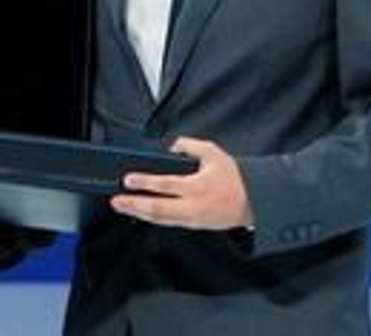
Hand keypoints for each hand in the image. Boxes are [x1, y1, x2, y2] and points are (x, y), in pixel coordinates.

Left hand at [110, 136, 253, 229]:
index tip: (128, 180)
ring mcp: (193, 219)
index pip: (165, 185)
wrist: (254, 202)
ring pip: (161, 219)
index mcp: (197, 186)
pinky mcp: (194, 225)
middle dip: (134, 204)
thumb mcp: (213, 152)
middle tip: (116, 200)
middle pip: (157, 208)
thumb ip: (189, 146)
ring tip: (123, 206)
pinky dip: (153, 218)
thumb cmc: (234, 176)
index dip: (145, 182)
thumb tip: (170, 146)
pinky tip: (142, 213)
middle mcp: (193, 206)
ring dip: (140, 213)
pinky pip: (169, 222)